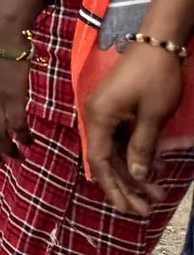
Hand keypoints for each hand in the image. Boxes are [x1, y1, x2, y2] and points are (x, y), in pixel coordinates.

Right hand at [84, 41, 187, 215]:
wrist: (158, 44)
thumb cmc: (154, 78)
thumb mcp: (152, 116)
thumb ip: (142, 147)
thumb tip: (136, 175)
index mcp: (98, 119)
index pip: (100, 162)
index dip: (113, 188)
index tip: (128, 209)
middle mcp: (96, 117)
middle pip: (107, 160)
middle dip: (126, 187)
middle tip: (145, 210)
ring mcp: (106, 112)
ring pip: (116, 152)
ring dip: (134, 173)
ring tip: (155, 195)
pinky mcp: (117, 109)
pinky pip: (122, 139)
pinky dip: (136, 156)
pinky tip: (153, 170)